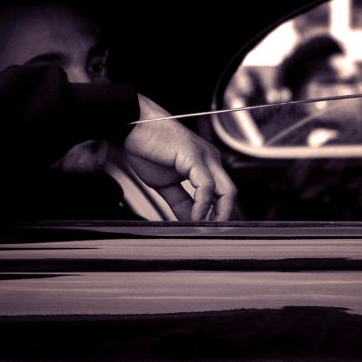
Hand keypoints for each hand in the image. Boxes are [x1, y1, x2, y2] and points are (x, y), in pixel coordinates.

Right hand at [123, 95, 237, 220]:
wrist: (132, 127)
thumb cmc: (147, 147)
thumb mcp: (165, 183)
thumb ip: (179, 202)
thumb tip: (189, 221)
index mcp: (205, 164)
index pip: (220, 194)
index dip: (215, 215)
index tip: (205, 231)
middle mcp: (210, 159)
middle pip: (229, 194)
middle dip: (223, 217)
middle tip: (210, 234)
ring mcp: (205, 157)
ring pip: (225, 191)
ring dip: (216, 215)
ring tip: (202, 229)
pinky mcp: (195, 156)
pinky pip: (206, 186)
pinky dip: (203, 205)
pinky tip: (195, 216)